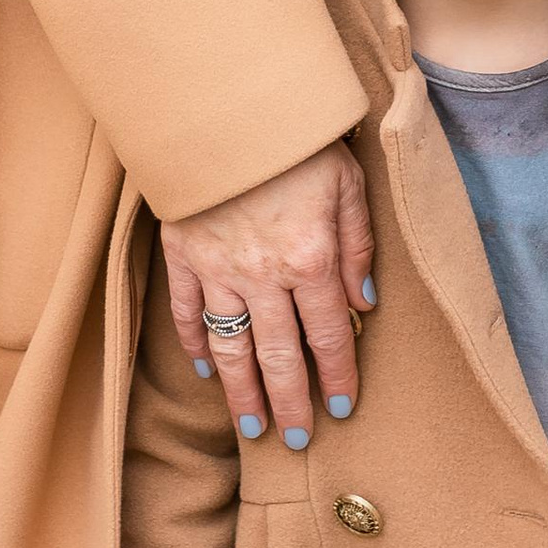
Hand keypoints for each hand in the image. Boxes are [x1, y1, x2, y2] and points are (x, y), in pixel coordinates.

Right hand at [163, 141, 373, 445]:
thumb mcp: (348, 184)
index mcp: (310, 259)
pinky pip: (189, 312)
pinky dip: (196, 344)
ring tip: (252, 425)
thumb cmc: (298, 141)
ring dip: (242, 391)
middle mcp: (263, 275)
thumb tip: (364, 303)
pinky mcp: (183, 254)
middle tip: (295, 440)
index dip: (336, 378)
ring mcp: (218, 268)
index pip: (328, 336)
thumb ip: (359, 247)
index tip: (341, 409)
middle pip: (278, 355)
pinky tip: (206, 370)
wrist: (229, 107)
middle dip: (290, 403)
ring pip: (231, 346)